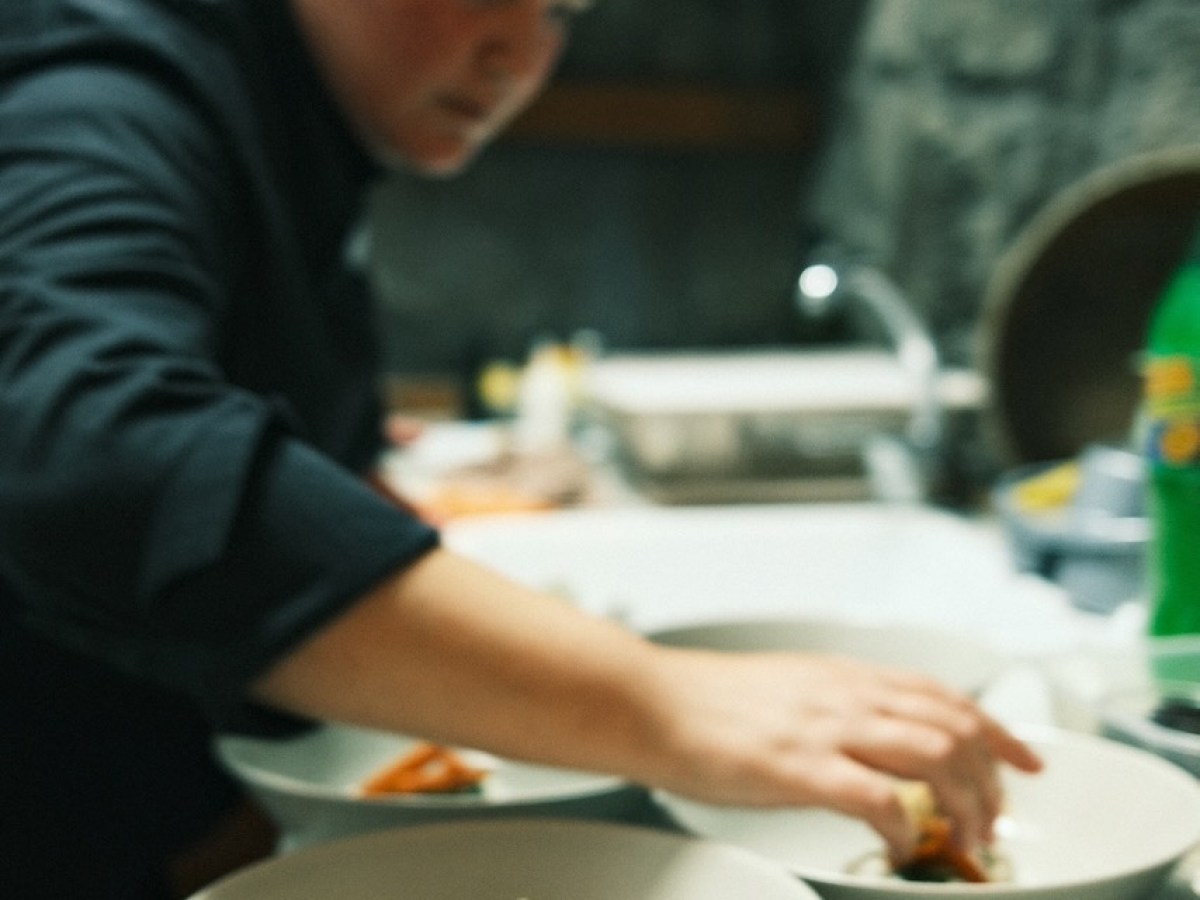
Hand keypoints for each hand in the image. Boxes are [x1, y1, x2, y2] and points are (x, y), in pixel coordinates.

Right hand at [641, 648, 1042, 861]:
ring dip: (964, 803)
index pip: (944, 695)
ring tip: (964, 838)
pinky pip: (879, 799)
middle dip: (992, 778)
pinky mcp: (800, 768)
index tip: (1024, 758)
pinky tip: (900, 848)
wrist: (652, 702)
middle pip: (954, 726)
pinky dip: (904, 828)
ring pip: (934, 755)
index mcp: (844, 677)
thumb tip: (869, 737)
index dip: (996, 729)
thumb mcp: (787, 688)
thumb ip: (835, 707)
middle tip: (995, 818)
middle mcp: (847, 695)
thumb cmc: (706, 701)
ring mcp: (826, 729)